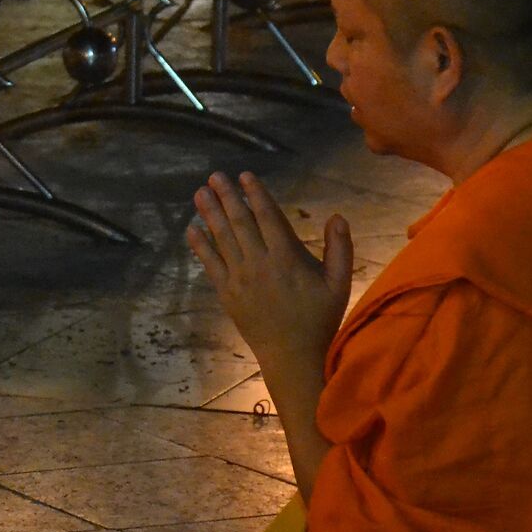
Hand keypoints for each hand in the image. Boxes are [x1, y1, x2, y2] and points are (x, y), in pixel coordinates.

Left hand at [186, 172, 354, 377]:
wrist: (292, 355)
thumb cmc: (320, 318)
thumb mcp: (340, 284)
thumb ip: (341, 249)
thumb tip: (337, 216)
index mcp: (287, 258)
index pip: (268, 217)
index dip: (256, 194)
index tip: (245, 176)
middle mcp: (260, 263)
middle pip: (240, 223)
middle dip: (227, 197)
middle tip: (215, 176)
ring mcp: (240, 279)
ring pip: (222, 239)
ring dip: (210, 214)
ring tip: (199, 193)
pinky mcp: (227, 293)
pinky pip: (210, 264)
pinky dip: (200, 246)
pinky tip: (191, 229)